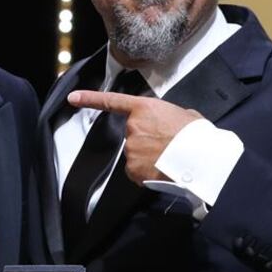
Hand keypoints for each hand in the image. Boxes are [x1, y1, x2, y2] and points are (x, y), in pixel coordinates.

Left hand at [68, 90, 201, 183]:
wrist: (199, 158)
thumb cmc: (196, 135)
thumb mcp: (185, 115)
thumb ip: (169, 116)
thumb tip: (172, 123)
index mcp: (144, 109)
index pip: (112, 101)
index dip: (90, 99)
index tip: (72, 98)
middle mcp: (132, 127)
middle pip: (133, 135)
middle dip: (147, 141)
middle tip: (167, 145)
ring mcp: (130, 148)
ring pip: (136, 154)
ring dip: (148, 157)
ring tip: (169, 158)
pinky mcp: (132, 168)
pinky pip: (137, 171)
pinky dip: (147, 173)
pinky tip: (162, 170)